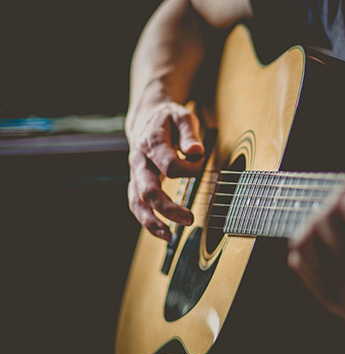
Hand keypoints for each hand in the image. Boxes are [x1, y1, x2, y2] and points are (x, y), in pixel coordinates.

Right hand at [126, 101, 204, 240]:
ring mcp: (136, 173)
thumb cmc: (169, 119)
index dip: (190, 168)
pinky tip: (163, 233)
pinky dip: (148, 221)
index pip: (170, 165)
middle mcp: (139, 160)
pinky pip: (137, 205)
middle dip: (168, 207)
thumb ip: (189, 134)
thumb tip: (195, 151)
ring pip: (137, 202)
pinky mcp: (137, 183)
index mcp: (151, 142)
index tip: (200, 161)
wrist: (147, 119)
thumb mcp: (183, 117)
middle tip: (189, 218)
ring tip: (169, 236)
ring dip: (152, 221)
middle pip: (149, 189)